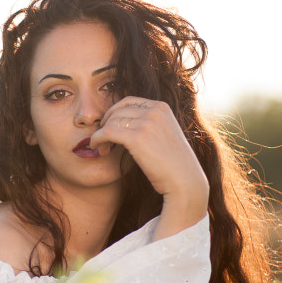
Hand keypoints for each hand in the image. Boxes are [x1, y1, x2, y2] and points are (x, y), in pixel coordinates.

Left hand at [90, 97, 208, 239]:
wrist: (184, 181)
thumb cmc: (173, 164)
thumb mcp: (164, 135)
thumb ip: (150, 125)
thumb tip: (126, 124)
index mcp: (161, 108)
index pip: (128, 101)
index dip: (113, 113)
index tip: (108, 126)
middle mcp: (154, 111)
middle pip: (117, 110)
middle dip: (105, 123)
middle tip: (102, 139)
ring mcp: (147, 123)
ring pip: (111, 121)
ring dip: (101, 134)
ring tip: (102, 148)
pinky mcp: (137, 138)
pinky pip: (107, 132)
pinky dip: (98, 139)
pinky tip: (98, 148)